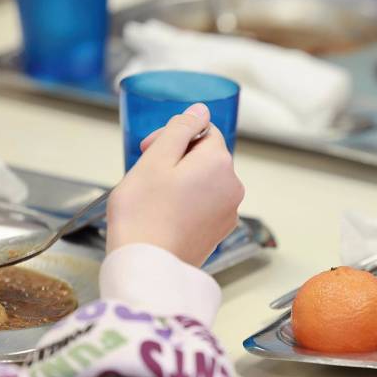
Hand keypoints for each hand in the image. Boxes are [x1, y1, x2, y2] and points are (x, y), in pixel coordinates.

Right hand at [106, 103, 244, 266]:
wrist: (147, 266)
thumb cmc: (144, 214)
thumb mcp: (156, 159)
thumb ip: (181, 129)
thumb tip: (201, 110)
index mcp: (220, 162)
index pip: (203, 130)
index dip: (173, 135)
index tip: (148, 150)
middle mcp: (232, 186)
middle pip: (205, 156)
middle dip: (176, 158)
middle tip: (145, 174)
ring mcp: (228, 211)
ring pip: (203, 181)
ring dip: (180, 181)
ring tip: (153, 197)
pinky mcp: (219, 231)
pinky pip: (203, 204)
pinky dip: (185, 203)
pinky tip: (163, 214)